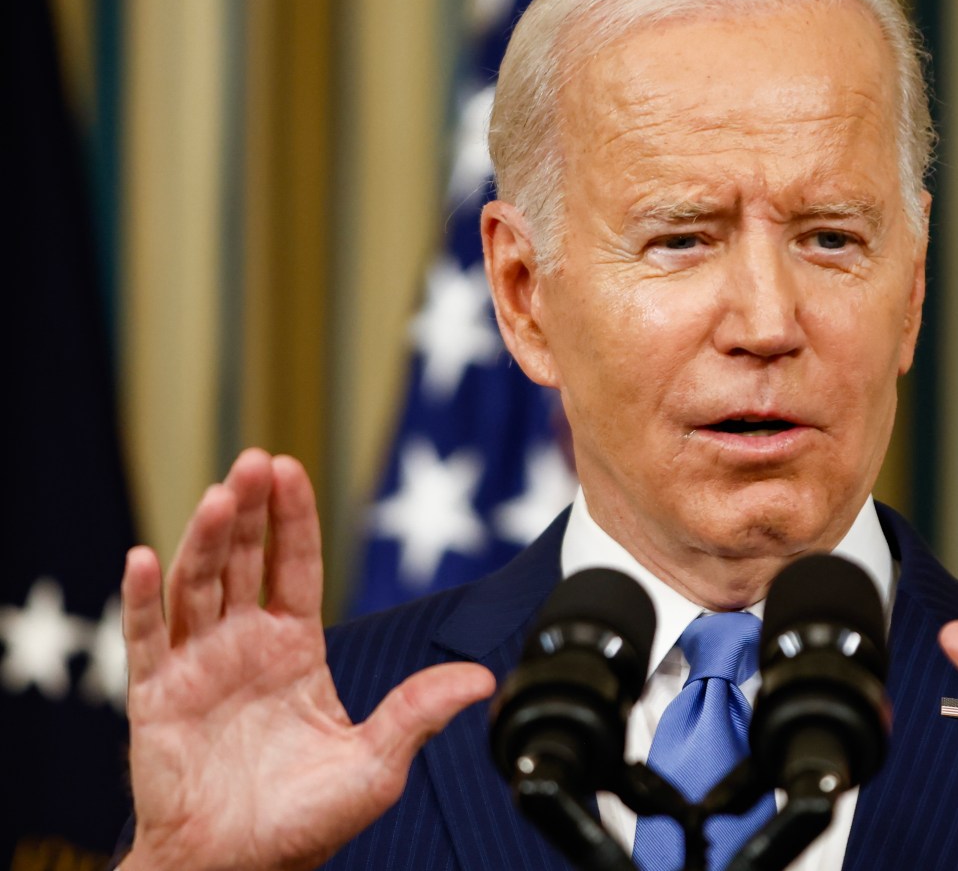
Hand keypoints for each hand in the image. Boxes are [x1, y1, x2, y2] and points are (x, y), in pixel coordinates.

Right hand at [119, 449, 494, 870]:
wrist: (239, 866)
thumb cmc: (303, 821)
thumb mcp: (375, 764)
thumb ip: (419, 712)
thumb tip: (483, 680)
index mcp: (294, 649)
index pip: (293, 566)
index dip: (292, 518)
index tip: (290, 468)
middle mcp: (244, 645)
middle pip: (243, 560)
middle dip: (250, 509)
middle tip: (255, 461)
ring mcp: (197, 667)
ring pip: (197, 587)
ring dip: (205, 540)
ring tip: (220, 498)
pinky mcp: (156, 698)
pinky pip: (143, 641)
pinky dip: (142, 600)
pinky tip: (144, 558)